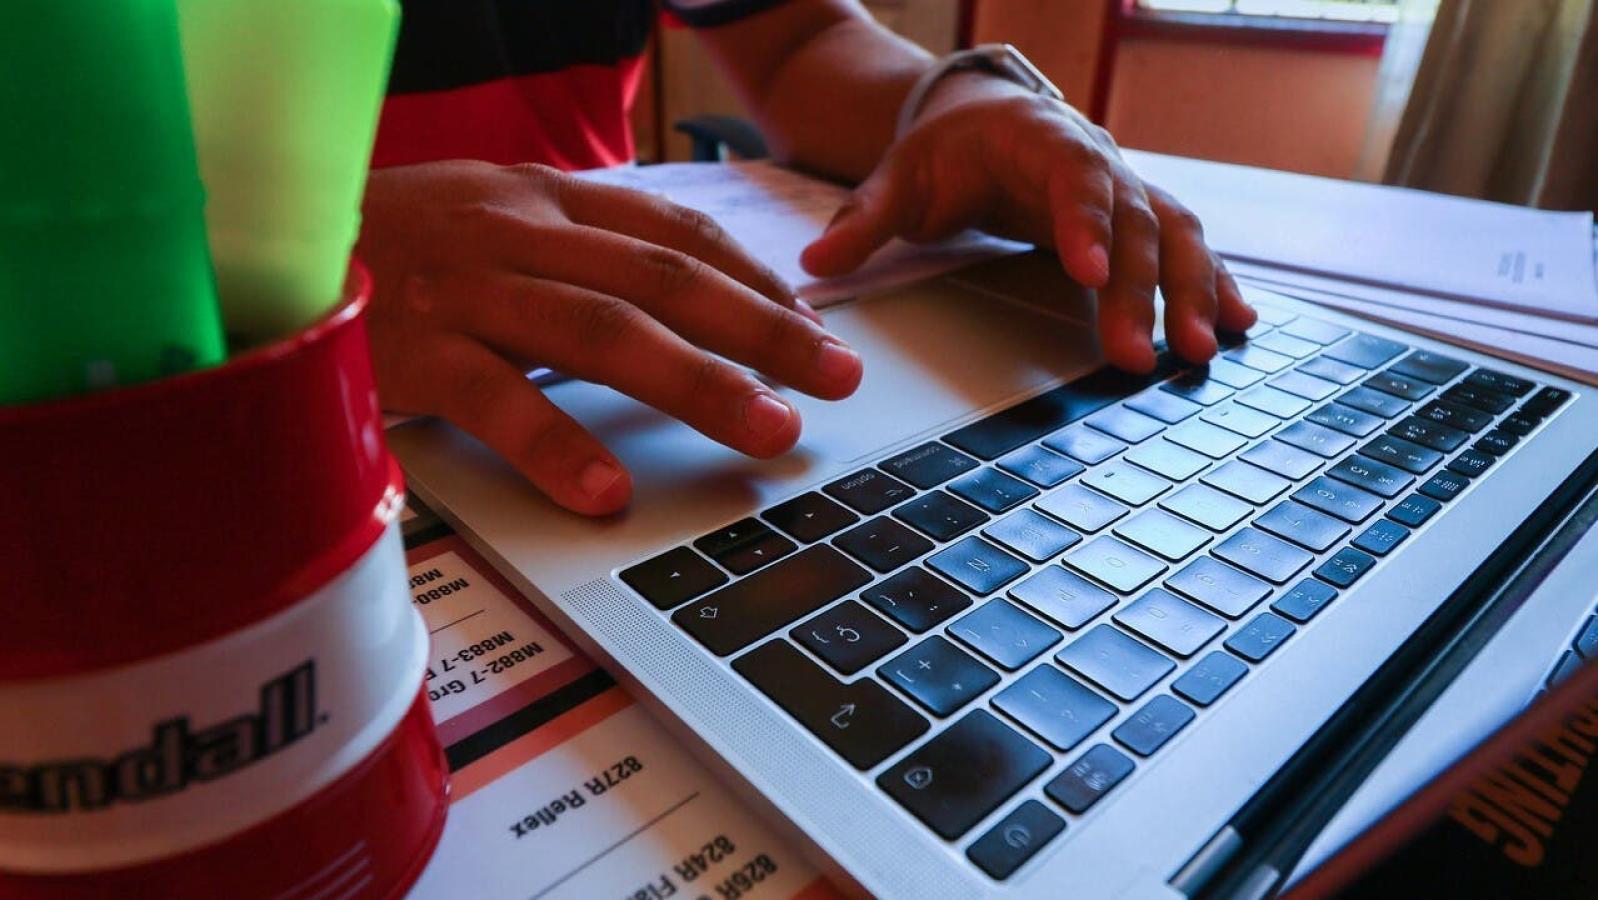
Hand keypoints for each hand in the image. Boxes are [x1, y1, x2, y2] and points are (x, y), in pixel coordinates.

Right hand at [358, 161, 862, 515]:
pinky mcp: (409, 353)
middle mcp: (517, 236)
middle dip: (762, 329)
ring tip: (768, 428)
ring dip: (696, 382)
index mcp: (543, 203)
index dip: (754, 281)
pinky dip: (556, 446)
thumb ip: (572, 249)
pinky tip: (609, 493)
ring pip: (603, 331)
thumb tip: (672, 294)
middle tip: (836, 376)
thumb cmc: (382, 244)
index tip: (815, 326)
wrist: (251, 244)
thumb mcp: (485, 217)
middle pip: (664, 280)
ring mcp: (465, 292)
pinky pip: (495, 400)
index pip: (674, 234)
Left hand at [801, 80, 1254, 372]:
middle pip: (1129, 222)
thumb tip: (813, 266)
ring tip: (1201, 351)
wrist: (991, 117)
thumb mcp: (900, 176)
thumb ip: (863, 220)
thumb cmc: (948, 149)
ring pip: (1172, 236)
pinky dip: (1217, 282)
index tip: (1088, 271)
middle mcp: (1096, 161)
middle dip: (1140, 289)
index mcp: (1038, 140)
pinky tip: (1240, 325)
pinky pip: (1187, 247)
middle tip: (1141, 354)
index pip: (1071, 178)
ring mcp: (1127, 188)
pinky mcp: (1140, 218)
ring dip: (1193, 291)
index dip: (1083, 222)